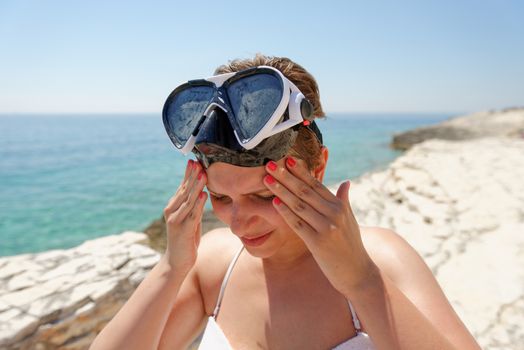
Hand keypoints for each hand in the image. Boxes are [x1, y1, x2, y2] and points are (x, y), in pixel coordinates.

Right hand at [162, 159, 206, 274]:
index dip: (188, 174)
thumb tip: (201, 192)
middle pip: (184, 190)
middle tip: (198, 162)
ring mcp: (176, 220)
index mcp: (173, 207)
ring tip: (203, 174)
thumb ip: (194, 207)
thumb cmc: (186, 240)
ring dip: (196, 186)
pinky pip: (192, 214)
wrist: (177, 261)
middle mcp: (172, 211)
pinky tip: (204, 195)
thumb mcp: (191, 220)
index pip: (182, 187)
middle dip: (192, 176)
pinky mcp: (182, 229)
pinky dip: (199, 204)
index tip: (193, 161)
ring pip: (188, 200)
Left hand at [263, 157, 377, 295]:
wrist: (358, 273)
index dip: (300, 171)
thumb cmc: (351, 246)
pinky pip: (298, 224)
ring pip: (299, 205)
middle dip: (286, 177)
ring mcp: (327, 228)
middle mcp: (334, 214)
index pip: (317, 184)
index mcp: (340, 206)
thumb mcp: (350, 220)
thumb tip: (346, 182)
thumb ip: (344, 200)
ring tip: (267, 179)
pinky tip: (275, 202)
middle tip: (270, 164)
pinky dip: (285, 212)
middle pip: (305, 191)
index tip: (287, 160)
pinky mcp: (318, 243)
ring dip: (281, 191)